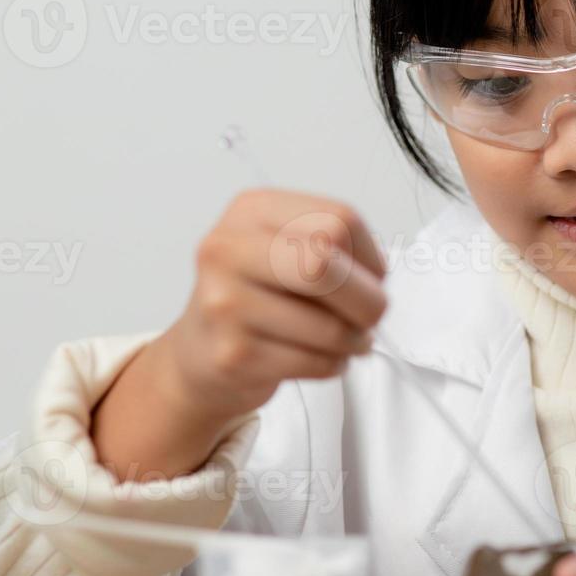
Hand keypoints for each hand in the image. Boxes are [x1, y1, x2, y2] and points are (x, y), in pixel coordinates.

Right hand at [92, 189, 387, 479]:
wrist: (197, 352)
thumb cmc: (256, 297)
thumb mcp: (282, 248)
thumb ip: (333, 248)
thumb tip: (378, 279)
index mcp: (251, 211)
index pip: (339, 220)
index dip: (371, 256)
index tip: (372, 277)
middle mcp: (228, 249)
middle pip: (324, 265)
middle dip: (367, 300)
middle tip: (371, 316)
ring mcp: (225, 303)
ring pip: (328, 326)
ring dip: (354, 341)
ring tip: (346, 340)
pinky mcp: (232, 354)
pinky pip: (314, 362)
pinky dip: (333, 364)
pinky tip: (319, 357)